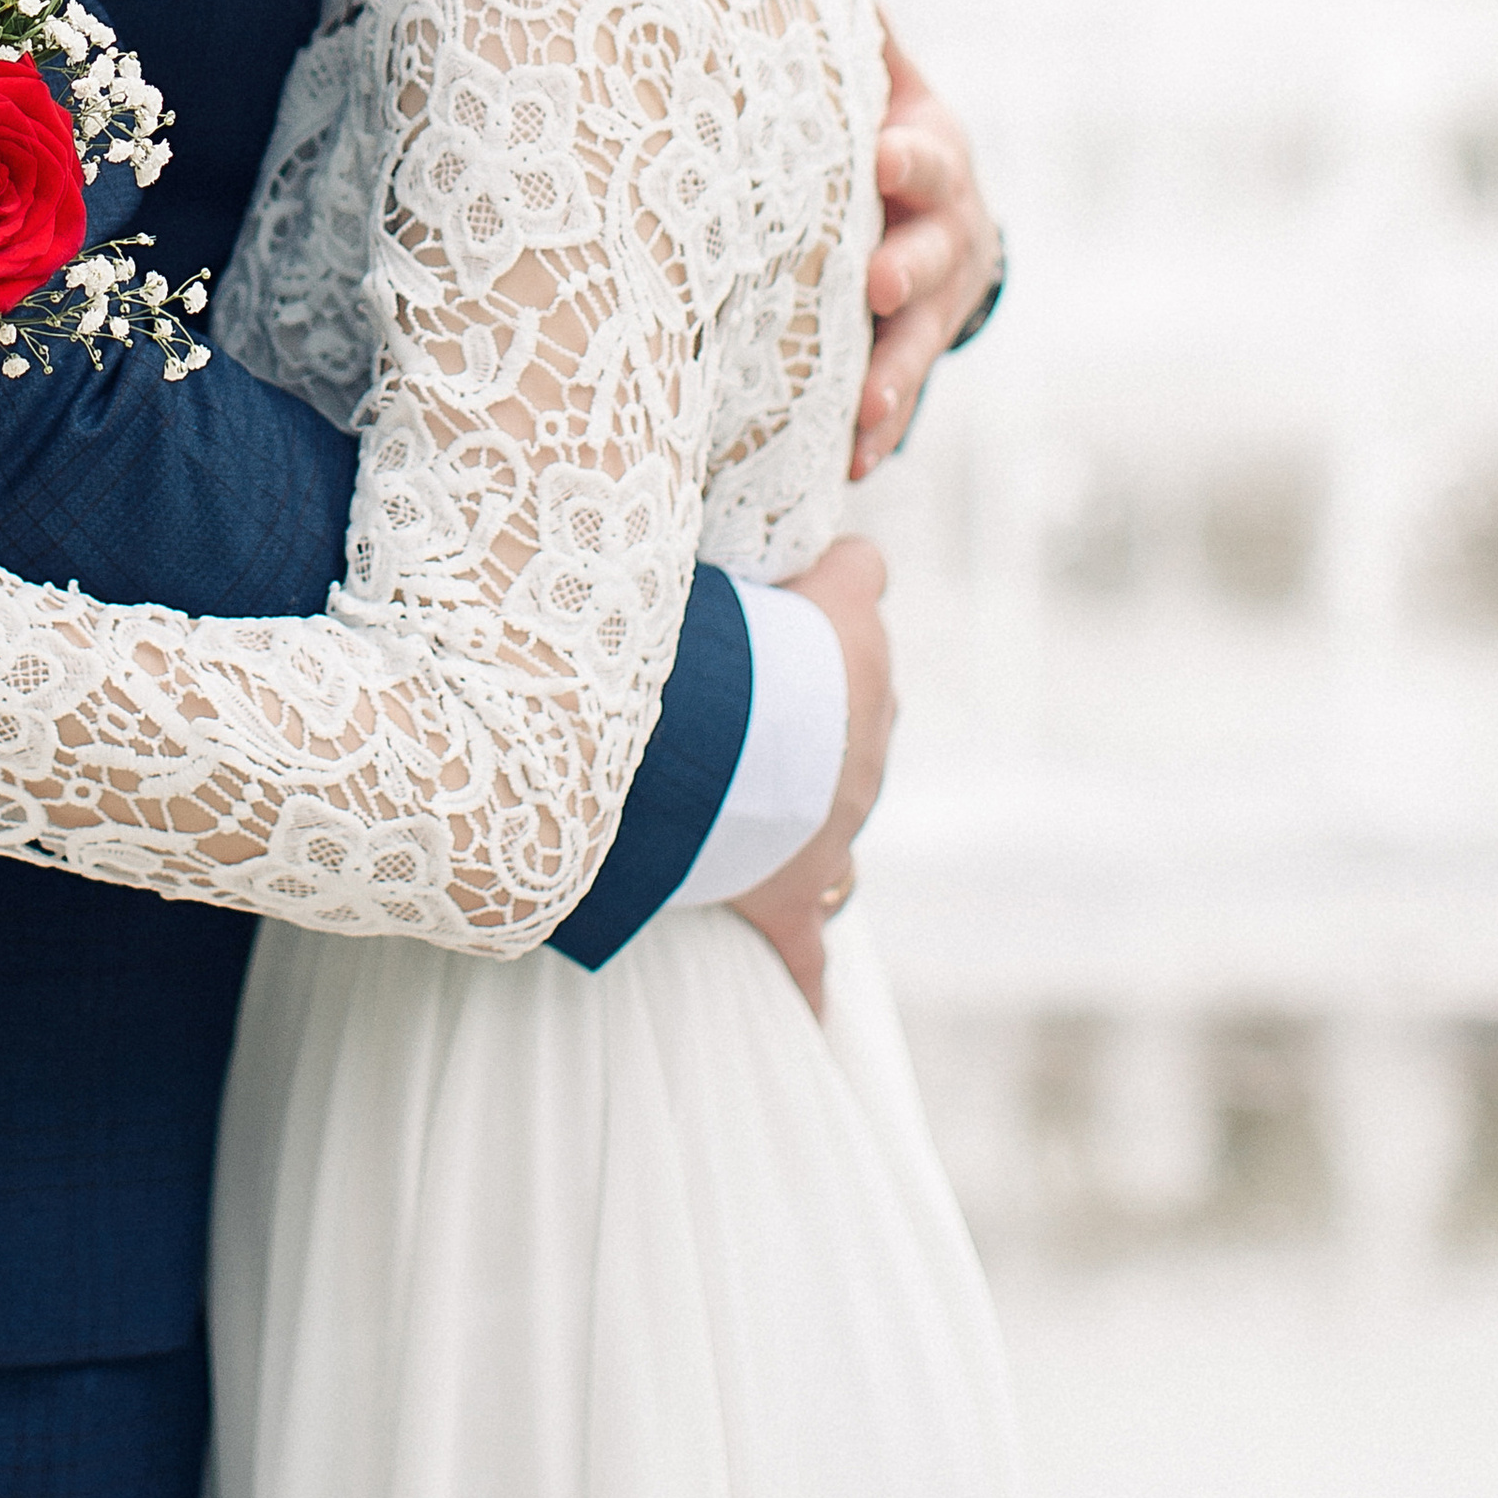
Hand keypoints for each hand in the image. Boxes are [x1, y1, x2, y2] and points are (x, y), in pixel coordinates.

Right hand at [725, 534, 891, 1017]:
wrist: (711, 749)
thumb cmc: (700, 641)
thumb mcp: (700, 560)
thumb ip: (692, 535)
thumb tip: (631, 489)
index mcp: (851, 642)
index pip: (861, 575)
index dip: (821, 572)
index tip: (780, 571)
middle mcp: (866, 727)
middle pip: (856, 692)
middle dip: (809, 696)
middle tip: (730, 682)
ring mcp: (838, 816)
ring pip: (843, 793)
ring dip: (804, 789)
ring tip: (742, 787)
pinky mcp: (795, 894)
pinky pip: (808, 948)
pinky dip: (804, 970)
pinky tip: (805, 1009)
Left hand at [853, 24, 1002, 480]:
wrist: (936, 212)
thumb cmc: (881, 131)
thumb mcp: (878, 75)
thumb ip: (852, 31)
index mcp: (931, 158)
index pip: (924, 153)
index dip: (908, 157)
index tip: (883, 158)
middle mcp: (944, 232)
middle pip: (933, 253)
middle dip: (907, 270)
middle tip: (877, 284)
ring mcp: (934, 303)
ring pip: (920, 340)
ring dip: (895, 373)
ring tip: (865, 409)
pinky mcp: (909, 356)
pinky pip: (900, 400)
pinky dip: (880, 432)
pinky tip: (852, 464)